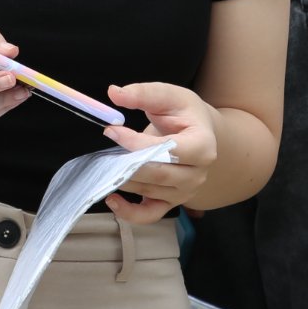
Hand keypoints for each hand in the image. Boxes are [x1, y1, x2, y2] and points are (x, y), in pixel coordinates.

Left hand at [99, 82, 218, 222]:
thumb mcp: (169, 96)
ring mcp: (184, 192)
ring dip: (123, 180)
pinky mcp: (170, 203)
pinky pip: (149, 215)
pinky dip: (128, 213)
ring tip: (104, 166)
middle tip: (104, 152)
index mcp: (203, 146)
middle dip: (128, 164)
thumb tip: (114, 92)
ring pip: (149, 192)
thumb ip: (144, 93)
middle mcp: (197, 174)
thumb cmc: (185, 114)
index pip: (169, 150)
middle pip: (158, 175)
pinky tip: (111, 199)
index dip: (138, 143)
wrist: (200, 134)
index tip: (112, 130)